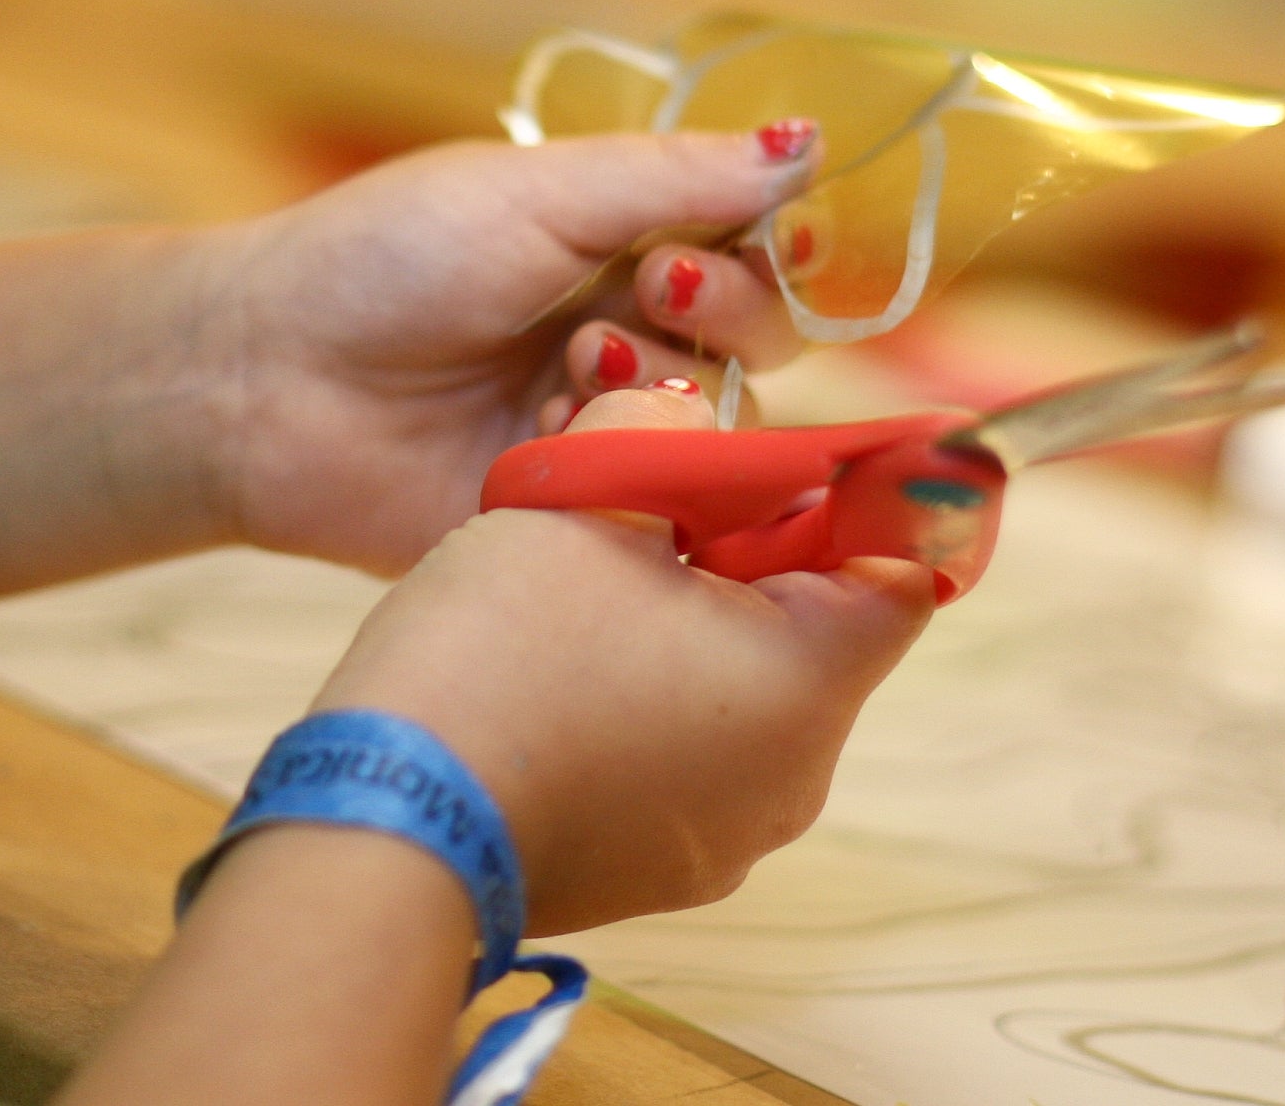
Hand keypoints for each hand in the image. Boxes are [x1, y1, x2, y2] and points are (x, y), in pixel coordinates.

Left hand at [188, 126, 821, 573]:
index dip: (762, 250)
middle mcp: (628, 337)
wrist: (265, 379)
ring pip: (720, 425)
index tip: (723, 238)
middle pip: (759, 340)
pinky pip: (665, 510)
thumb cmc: (387, 260)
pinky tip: (555, 442)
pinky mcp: (579, 521)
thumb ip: (678, 179)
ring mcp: (606, 432)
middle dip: (718, 314)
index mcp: (620, 245)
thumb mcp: (539, 193)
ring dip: (660, 389)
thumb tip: (812, 143)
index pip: (756, 251)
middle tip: (643, 298)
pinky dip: (627, 468)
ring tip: (572, 374)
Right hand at [311, 380, 934, 931]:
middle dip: (738, 560)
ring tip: (578, 594)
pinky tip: (549, 675)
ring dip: (680, 631)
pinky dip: (636, 707)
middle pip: (811, 632)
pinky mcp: (650, 874)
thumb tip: (681, 411)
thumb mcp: (581, 497)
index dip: (848, 503)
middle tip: (644, 517)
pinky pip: (676, 762)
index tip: (774, 470)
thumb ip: (657, 428)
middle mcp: (793, 778)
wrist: (384, 828)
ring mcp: (721, 839)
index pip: (900, 571)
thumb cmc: (498, 653)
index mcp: (810, 681)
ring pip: (737, 696)